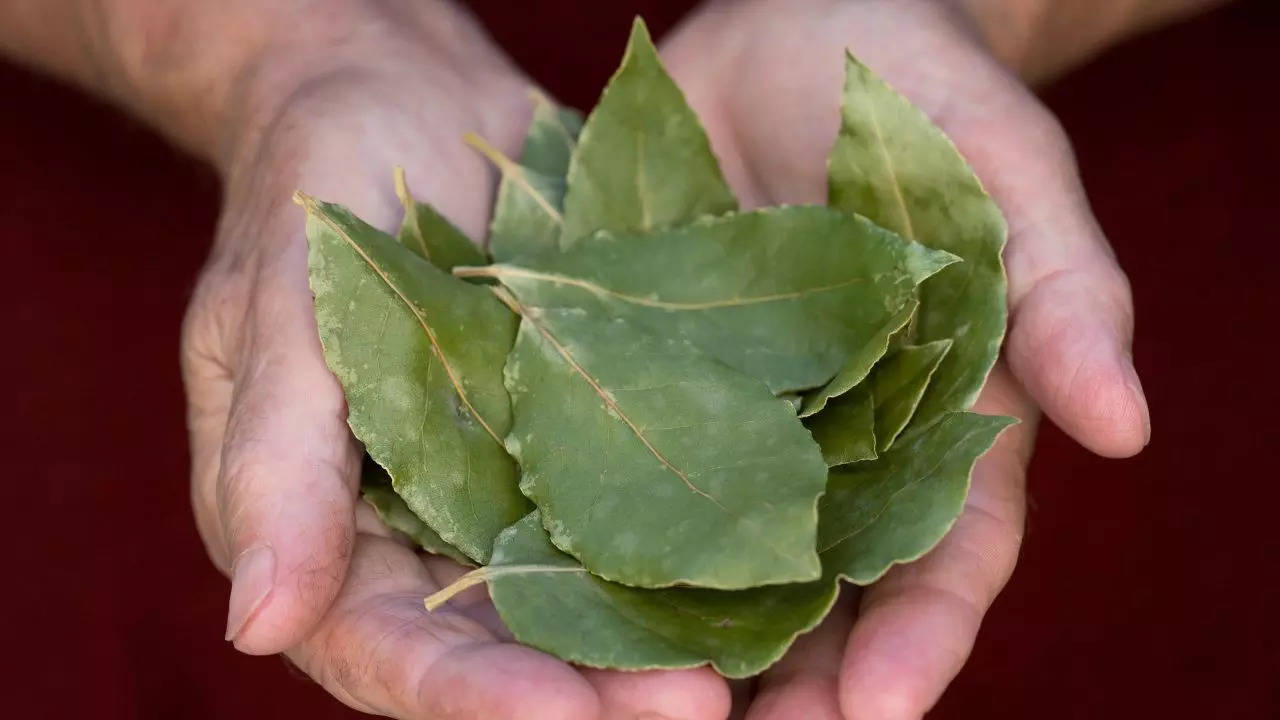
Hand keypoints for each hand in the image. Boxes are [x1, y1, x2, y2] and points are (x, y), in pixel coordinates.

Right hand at [181, 4, 730, 716]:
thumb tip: (257, 627)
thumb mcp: (276, 310)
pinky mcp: (588, 432)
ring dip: (664, 633)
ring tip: (750, 667)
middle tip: (691, 709)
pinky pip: (642, 497)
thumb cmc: (312, 188)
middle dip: (594, 686)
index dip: (471, 694)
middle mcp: (425, 530)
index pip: (386, 648)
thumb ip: (274, 463)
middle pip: (505, 645)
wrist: (404, 97)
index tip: (561, 718)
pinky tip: (773, 560)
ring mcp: (514, 485)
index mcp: (324, 528)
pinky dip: (700, 537)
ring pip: (587, 589)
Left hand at [661, 0, 1149, 716]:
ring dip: (684, 631)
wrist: (796, 22)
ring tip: (643, 705)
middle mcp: (835, 440)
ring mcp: (737, 414)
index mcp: (940, 415)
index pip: (945, 552)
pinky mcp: (647, 369)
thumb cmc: (921, 91)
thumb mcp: (1007, 168)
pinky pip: (617, 460)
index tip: (882, 707)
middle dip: (794, 673)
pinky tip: (554, 585)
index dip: (922, 634)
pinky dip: (592, 529)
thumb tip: (1127, 429)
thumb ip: (1068, 289)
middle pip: (823, 586)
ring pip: (713, 550)